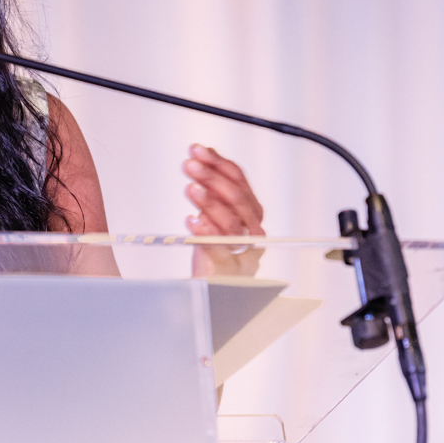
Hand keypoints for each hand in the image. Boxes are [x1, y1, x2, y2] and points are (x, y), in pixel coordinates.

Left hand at [182, 143, 265, 276]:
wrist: (213, 291)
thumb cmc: (214, 252)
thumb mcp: (213, 216)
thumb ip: (213, 189)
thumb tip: (203, 155)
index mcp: (251, 214)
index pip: (240, 182)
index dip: (219, 164)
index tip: (199, 151)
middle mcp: (252, 232)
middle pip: (238, 200)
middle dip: (213, 178)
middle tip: (191, 166)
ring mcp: (242, 253)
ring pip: (232, 223)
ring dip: (210, 202)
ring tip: (191, 188)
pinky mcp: (227, 270)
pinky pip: (219, 249)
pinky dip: (206, 233)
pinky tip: (191, 220)